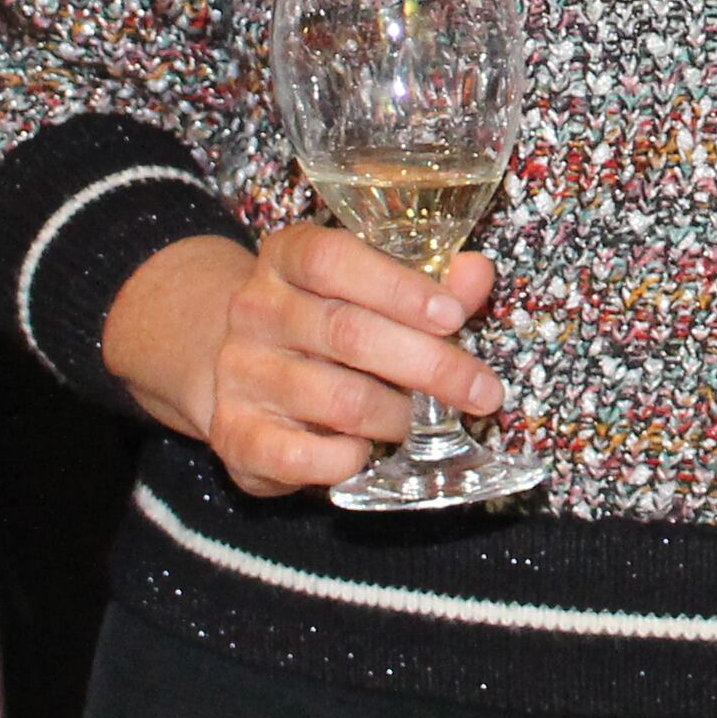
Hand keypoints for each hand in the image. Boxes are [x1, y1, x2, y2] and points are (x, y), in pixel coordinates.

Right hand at [103, 224, 505, 497]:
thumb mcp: (368, 287)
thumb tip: (476, 275)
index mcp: (285, 258)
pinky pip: (299, 456)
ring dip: (397, 416)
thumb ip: (427, 280)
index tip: (454, 315)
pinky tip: (365, 450)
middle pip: (347, 333)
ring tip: (421, 420)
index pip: (332, 259)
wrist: (237, 366)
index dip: (398, 287)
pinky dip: (346, 459)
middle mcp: (255, 310)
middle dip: (429, 365)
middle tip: (482, 391)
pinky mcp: (234, 433)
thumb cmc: (324, 320)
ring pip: (336, 399)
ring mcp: (240, 373)